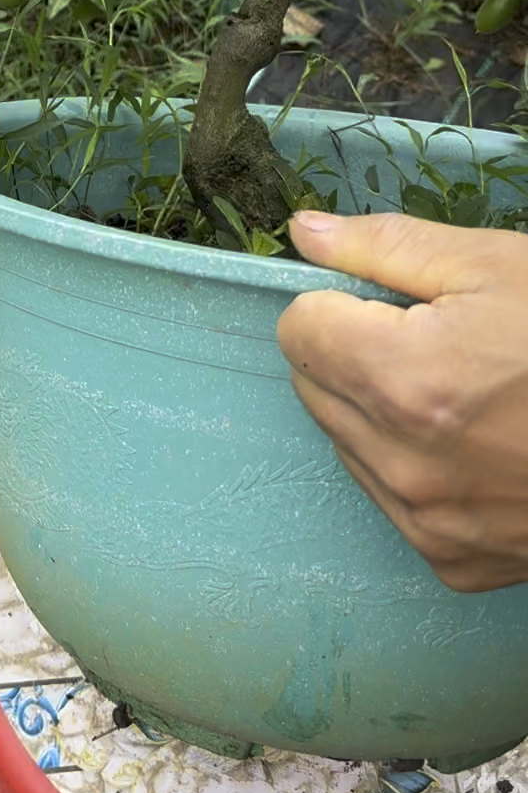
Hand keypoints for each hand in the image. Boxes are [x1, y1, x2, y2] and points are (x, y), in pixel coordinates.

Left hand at [278, 211, 527, 591]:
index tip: (392, 304)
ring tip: (464, 393)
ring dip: (380, 411)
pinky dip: (416, 466)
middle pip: (314, 386)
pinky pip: (392, 497)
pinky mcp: (451, 559)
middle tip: (436, 342)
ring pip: (347, 443)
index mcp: (406, 381)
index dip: (341, 302)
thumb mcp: (494, 267)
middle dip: (354, 354)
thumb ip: (384, 247)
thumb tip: (305, 233)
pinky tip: (476, 444)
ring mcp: (428, 522)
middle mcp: (405, 464)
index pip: (297, 329)